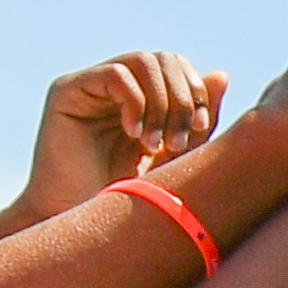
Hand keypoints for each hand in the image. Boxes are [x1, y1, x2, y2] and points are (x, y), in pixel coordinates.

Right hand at [15, 50, 226, 230]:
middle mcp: (114, 88)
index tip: (199, 128)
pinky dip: (135, 101)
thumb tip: (220, 75)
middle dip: (182, 97)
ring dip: (161, 101)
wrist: (82, 228)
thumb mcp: (175, 159)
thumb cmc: (126, 200)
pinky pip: (115, 73)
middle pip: (164, 59)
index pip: (177, 68)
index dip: (196, 90)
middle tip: (176, 142)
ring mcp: (90, 86)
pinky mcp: (66, 92)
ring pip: (143, 61)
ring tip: (154, 143)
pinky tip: (133, 135)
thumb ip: (198, 121)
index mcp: (140, 98)